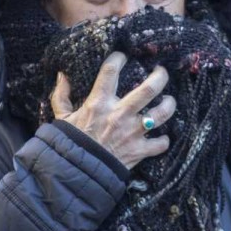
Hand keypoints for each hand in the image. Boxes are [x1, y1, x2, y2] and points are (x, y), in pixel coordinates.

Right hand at [50, 52, 176, 169]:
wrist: (77, 173)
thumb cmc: (69, 144)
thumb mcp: (61, 118)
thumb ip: (61, 96)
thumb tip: (62, 76)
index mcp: (99, 103)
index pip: (111, 71)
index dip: (119, 58)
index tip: (123, 56)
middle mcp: (120, 114)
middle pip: (149, 88)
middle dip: (160, 76)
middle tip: (162, 71)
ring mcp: (132, 132)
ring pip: (161, 113)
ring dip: (169, 105)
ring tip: (169, 100)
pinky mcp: (139, 150)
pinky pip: (160, 144)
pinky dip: (163, 141)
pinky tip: (162, 137)